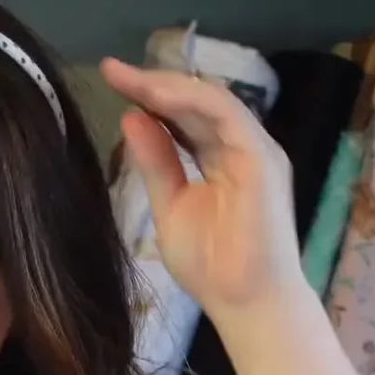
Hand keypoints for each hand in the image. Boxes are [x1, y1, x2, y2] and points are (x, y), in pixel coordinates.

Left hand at [100, 57, 308, 313]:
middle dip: (153, 83)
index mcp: (223, 157)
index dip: (150, 96)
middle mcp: (242, 146)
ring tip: (128, 78)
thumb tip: (130, 119)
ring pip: (212, 100)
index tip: (112, 80)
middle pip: (197, 102)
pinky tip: (155, 95)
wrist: (245, 304)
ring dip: (168, 86)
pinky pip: (226, 115)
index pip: (186, 115)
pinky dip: (191, 101)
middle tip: (112, 70)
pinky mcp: (262, 159)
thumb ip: (155, 163)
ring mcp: (256, 149)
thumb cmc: (212, 267)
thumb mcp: (170, 206)